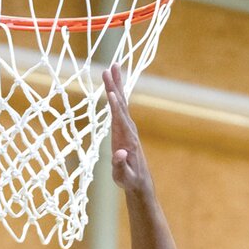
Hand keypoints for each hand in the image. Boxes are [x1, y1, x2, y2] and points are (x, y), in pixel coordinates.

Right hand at [104, 64, 152, 195]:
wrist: (139, 181)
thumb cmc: (129, 180)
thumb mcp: (123, 177)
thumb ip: (120, 165)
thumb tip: (119, 153)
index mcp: (128, 140)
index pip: (120, 120)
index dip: (114, 107)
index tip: (109, 92)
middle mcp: (129, 130)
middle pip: (121, 104)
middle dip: (115, 86)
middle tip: (110, 68)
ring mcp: (128, 127)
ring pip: (122, 102)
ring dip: (116, 84)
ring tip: (112, 67)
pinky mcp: (125, 128)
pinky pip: (120, 107)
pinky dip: (116, 93)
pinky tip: (113, 83)